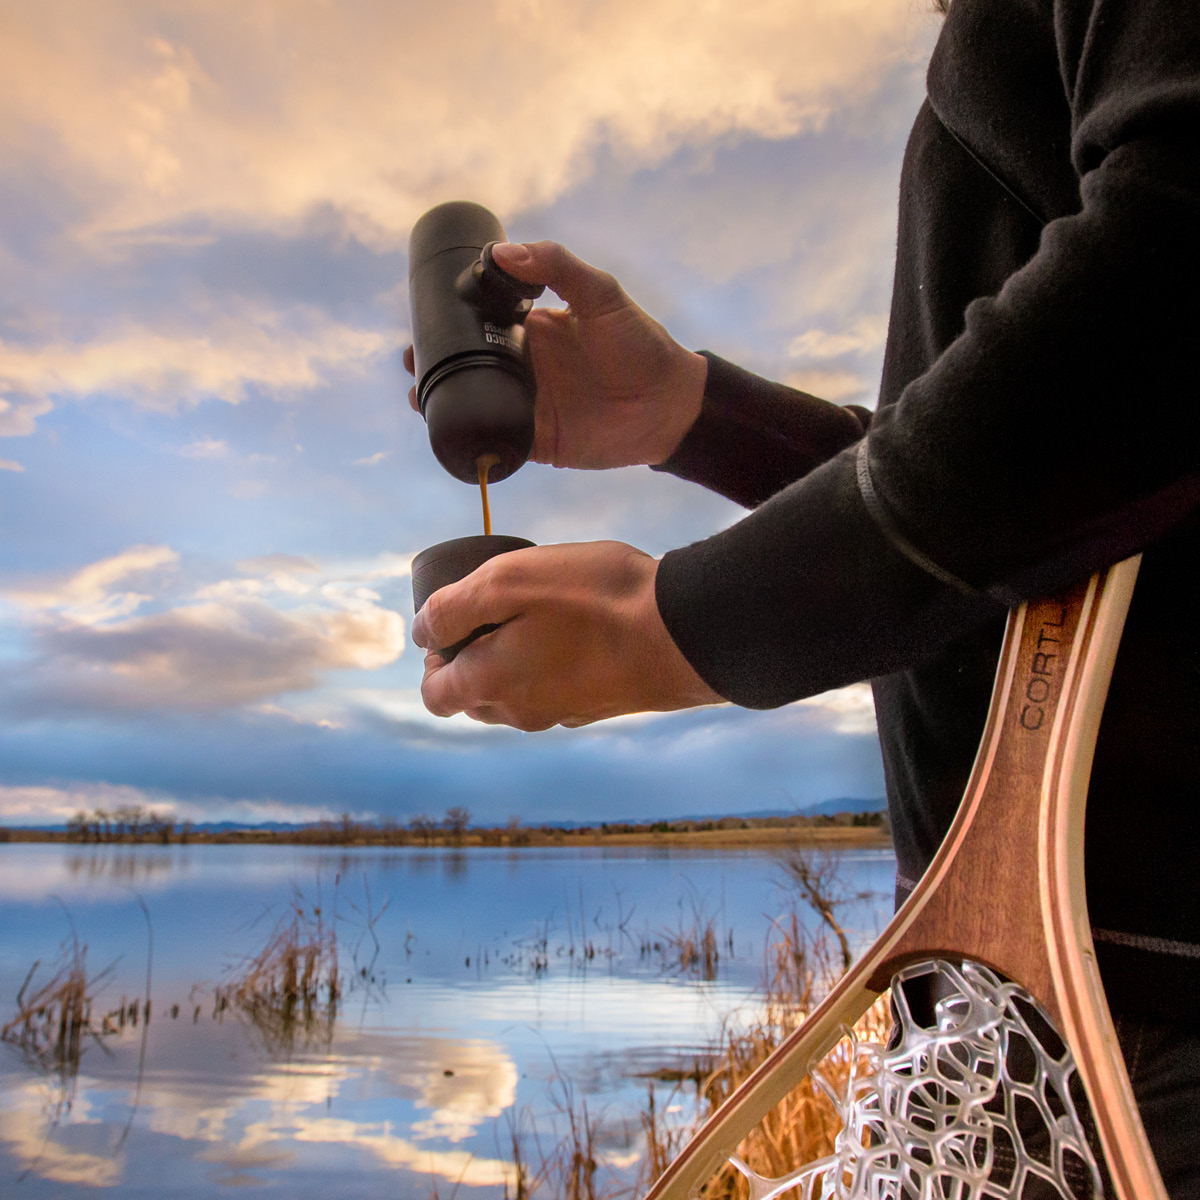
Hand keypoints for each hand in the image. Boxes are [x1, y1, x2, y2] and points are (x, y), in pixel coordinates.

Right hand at [404, 241, 707, 468]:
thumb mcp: (601, 294)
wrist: (670, 403)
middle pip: (468, 363)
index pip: (481, 321)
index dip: (450, 320)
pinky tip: (449, 432)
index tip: (422, 316)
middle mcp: (524, 366)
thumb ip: (557, 267)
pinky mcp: (536, 440)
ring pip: (474, 402)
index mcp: (532, 328)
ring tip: (419, 396)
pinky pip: (496, 440)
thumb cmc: (641, 343)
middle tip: (412, 360)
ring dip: (443, 401)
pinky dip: (472, 438)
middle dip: (436, 362)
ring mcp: (528, 404)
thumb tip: (503, 251)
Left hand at [410, 541, 723, 729]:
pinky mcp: (599, 706)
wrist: (683, 631)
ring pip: (515, 699)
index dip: (431, 660)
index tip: (455, 622)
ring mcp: (563, 714)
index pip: (435, 696)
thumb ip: (452, 609)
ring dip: (512, 664)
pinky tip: (576, 631)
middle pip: (474, 699)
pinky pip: (555, 692)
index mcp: (490, 685)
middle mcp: (522, 713)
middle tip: (494, 612)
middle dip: (470, 662)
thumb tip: (421, 633)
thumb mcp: (507, 581)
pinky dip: (550, 668)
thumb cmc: (594, 599)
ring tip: (537, 616)